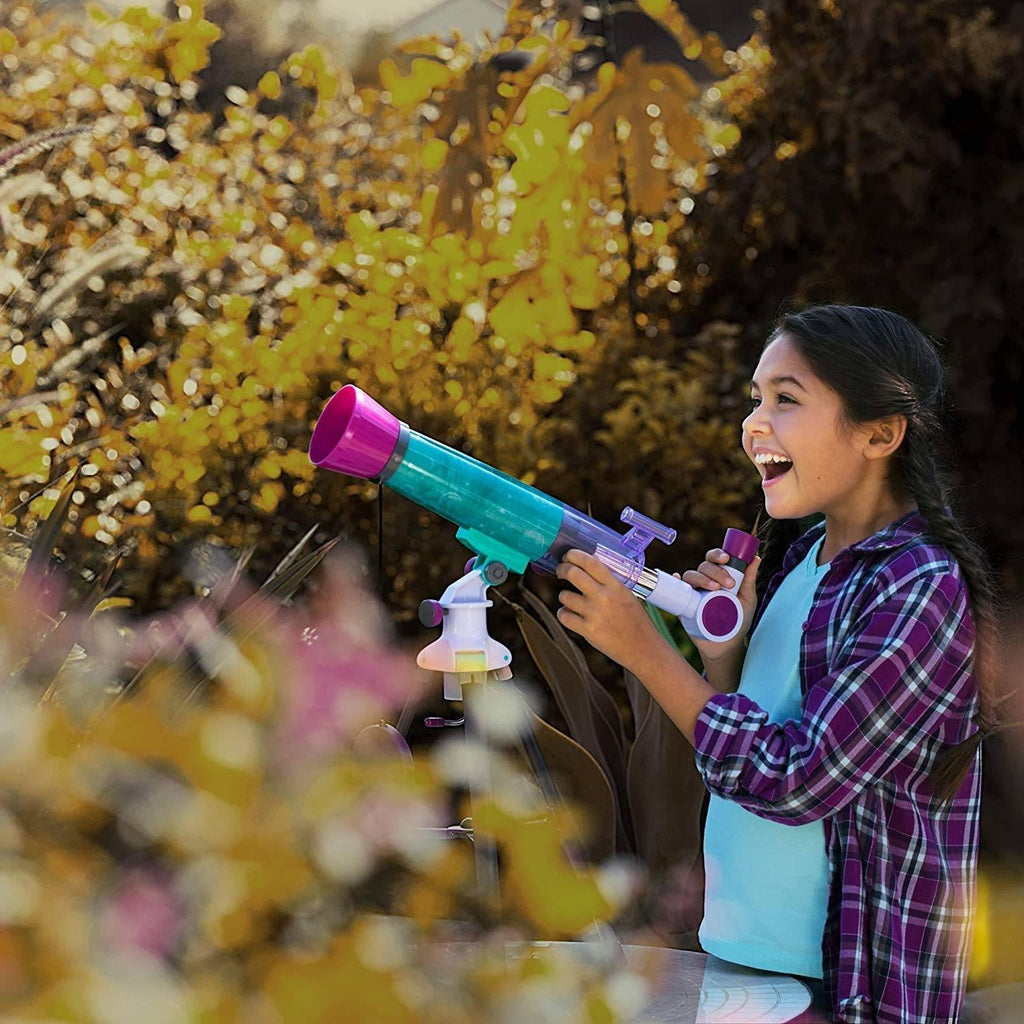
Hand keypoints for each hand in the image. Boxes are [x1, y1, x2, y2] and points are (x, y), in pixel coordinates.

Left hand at [555, 549, 661, 670]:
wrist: (642, 648)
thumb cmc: (634, 620)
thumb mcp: (626, 595)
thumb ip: (608, 582)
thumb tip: (586, 566)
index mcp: (615, 586)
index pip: (590, 561)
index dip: (574, 555)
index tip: (568, 555)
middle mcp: (604, 597)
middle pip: (572, 573)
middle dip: (562, 569)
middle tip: (561, 571)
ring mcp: (595, 614)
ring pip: (564, 596)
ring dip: (564, 596)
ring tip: (571, 600)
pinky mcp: (588, 631)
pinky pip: (563, 616)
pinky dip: (563, 614)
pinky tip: (570, 614)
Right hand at [679, 548, 760, 662]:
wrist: (727, 645)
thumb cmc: (738, 620)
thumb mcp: (748, 600)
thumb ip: (749, 580)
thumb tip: (756, 558)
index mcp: (718, 576)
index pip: (714, 559)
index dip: (717, 555)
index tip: (727, 559)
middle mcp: (703, 581)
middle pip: (703, 567)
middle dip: (715, 571)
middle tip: (728, 584)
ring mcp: (693, 593)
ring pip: (690, 576)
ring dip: (701, 578)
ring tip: (715, 589)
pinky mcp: (684, 605)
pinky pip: (676, 591)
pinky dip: (675, 581)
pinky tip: (677, 578)